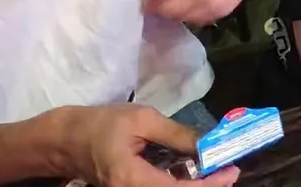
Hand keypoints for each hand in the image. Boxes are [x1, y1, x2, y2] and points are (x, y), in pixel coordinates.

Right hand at [45, 104, 238, 185]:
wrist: (68, 140)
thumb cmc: (103, 123)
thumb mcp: (142, 119)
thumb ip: (178, 134)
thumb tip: (209, 145)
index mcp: (133, 180)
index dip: (210, 184)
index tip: (232, 171)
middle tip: (228, 171)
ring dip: (195, 186)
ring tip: (216, 171)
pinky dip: (180, 183)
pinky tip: (194, 172)